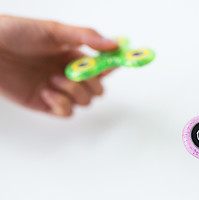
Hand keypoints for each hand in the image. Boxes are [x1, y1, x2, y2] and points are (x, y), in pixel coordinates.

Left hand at [0, 15, 117, 116]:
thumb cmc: (18, 33)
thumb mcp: (55, 30)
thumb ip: (86, 37)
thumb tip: (114, 44)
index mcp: (76, 56)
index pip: (104, 65)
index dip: (114, 66)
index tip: (122, 62)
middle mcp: (71, 74)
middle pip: (98, 89)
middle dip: (92, 84)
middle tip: (75, 74)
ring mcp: (60, 90)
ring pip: (86, 102)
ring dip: (74, 92)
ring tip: (53, 80)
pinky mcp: (47, 104)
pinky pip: (67, 112)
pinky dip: (61, 105)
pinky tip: (47, 93)